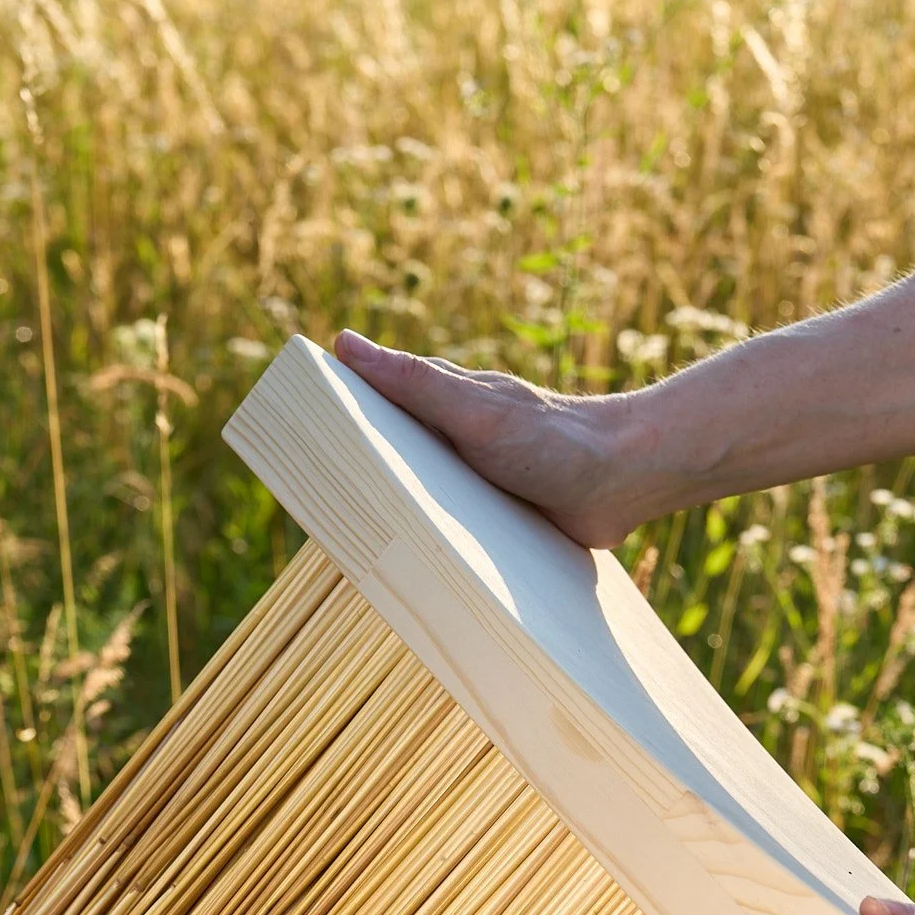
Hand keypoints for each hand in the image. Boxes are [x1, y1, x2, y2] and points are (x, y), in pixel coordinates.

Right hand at [334, 331, 655, 548]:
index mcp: (442, 405)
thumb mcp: (471, 410)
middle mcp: (456, 441)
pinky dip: (435, 544)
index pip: (374, 405)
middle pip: (392, 454)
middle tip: (308, 502)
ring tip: (351, 547)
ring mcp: (477, 482)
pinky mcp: (500, 520)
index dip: (336, 416)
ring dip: (394, 516)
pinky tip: (414, 571)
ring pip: (422, 497)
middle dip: (356, 472)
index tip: (290, 434)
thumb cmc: (550, 438)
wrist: (624, 480)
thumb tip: (344, 344)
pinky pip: (456, 533)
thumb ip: (413, 382)